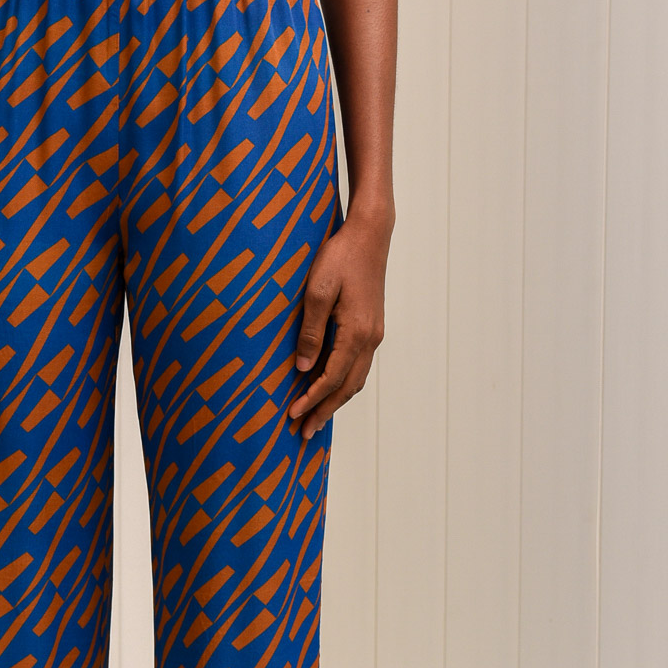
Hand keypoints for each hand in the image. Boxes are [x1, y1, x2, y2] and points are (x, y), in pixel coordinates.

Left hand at [288, 205, 391, 440]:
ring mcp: (374, 333)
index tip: (293, 416)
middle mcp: (370, 338)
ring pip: (356, 379)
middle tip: (305, 434)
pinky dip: (344, 382)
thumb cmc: (339, 257)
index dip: (312, 400)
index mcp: (356, 333)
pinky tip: (330, 386)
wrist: (369, 234)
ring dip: (336, 400)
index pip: (331, 379)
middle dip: (325, 411)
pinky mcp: (372, 326)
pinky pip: (359, 365)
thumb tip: (303, 368)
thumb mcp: (317, 291)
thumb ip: (311, 331)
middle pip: (348, 388)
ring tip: (316, 417)